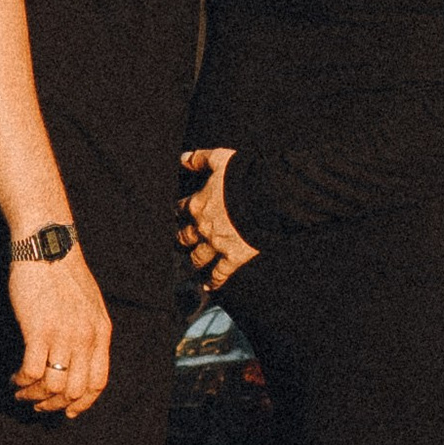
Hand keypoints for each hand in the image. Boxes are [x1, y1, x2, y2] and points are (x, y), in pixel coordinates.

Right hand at [10, 244, 110, 418]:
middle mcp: (86, 338)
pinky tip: (14, 379)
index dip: (83, 403)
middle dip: (54, 405)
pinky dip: (21, 382)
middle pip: (75, 391)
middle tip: (37, 404)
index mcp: (101, 332)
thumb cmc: (62, 272)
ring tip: (21, 392)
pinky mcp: (39, 330)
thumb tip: (78, 357)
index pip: (98, 383)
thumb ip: (88, 331)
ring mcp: (64, 335)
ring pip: (53, 387)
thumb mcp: (89, 304)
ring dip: (34, 397)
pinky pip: (32, 372)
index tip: (67, 411)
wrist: (47, 244)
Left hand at [177, 147, 257, 293]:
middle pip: (184, 237)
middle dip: (181, 239)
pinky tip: (208, 286)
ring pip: (198, 258)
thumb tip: (182, 158)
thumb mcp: (220, 159)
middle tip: (179, 242)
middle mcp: (203, 227)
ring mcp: (217, 245)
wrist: (264, 197)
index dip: (179, 210)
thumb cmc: (242, 175)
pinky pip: (220, 273)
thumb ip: (200, 158)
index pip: (181, 209)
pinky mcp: (233, 257)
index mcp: (198, 204)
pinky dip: (213, 281)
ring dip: (194, 261)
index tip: (179, 213)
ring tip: (192, 264)